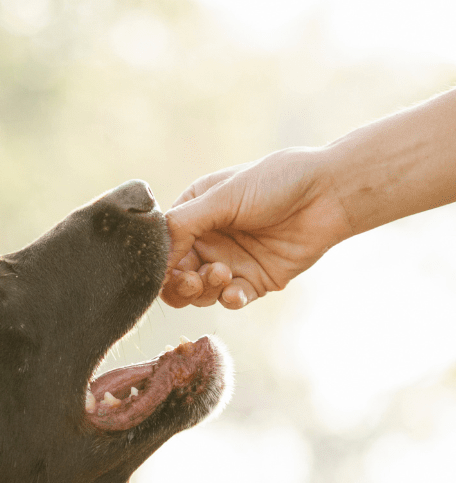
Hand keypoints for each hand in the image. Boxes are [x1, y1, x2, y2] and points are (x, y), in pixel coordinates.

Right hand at [161, 147, 355, 308]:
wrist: (329, 194)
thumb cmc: (277, 182)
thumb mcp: (222, 197)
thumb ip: (183, 225)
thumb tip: (153, 256)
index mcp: (194, 214)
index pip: (163, 247)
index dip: (159, 263)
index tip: (163, 271)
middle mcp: (208, 240)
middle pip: (175, 277)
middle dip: (179, 284)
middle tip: (193, 280)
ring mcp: (230, 263)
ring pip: (199, 293)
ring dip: (205, 289)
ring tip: (223, 274)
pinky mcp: (253, 282)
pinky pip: (230, 300)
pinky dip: (229, 299)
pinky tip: (236, 291)